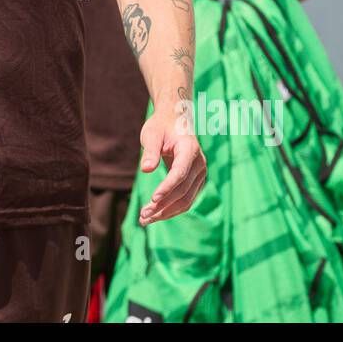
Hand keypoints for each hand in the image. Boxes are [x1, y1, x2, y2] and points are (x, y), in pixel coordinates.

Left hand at [137, 104, 205, 224]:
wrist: (174, 121)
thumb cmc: (160, 126)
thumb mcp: (151, 134)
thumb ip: (150, 150)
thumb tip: (146, 169)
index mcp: (190, 149)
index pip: (180, 173)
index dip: (167, 187)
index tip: (152, 199)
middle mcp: (199, 164)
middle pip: (183, 191)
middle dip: (163, 205)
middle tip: (142, 215)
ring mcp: (200, 174)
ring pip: (186, 200)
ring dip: (166, 212)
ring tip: (145, 219)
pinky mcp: (196, 182)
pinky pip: (186, 200)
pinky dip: (171, 209)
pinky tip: (155, 215)